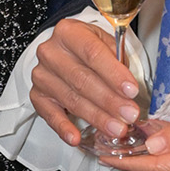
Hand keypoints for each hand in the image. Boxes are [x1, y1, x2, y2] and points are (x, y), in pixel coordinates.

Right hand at [30, 17, 140, 146]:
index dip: (114, 74)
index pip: (92, 53)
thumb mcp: (107, 42)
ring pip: (71, 99)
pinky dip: (63, 128)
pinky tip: (76, 138)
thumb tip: (130, 88)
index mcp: (68, 32)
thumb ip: (118, 59)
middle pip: (82, 79)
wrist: (67, 51)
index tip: (132, 91)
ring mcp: (41, 75)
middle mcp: (50, 52)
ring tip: (116, 129)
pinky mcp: (37, 96)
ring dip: (96, 117)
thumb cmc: (91, 49)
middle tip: (129, 115)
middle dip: (109, 100)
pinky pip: (50, 115)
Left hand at [97, 92, 169, 170]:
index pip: (158, 167)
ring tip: (125, 140)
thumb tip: (152, 147)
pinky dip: (167, 142)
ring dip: (150, 149)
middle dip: (136, 157)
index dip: (130, 163)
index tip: (107, 159)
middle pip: (163, 165)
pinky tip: (151, 133)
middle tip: (110, 147)